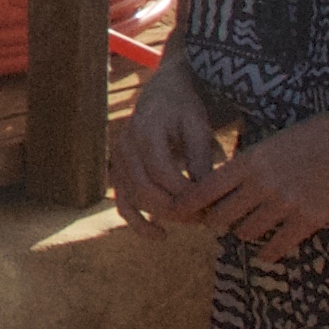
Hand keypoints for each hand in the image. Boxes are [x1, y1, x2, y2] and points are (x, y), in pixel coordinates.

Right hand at [107, 60, 224, 227]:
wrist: (161, 93)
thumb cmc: (183, 107)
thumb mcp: (197, 125)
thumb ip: (200, 157)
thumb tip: (207, 194)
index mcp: (144, 131)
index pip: (162, 173)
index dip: (186, 193)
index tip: (211, 202)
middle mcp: (125, 148)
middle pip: (146, 191)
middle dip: (178, 209)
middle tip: (207, 216)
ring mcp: (117, 163)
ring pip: (135, 201)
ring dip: (164, 216)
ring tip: (195, 221)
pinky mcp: (118, 174)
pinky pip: (123, 205)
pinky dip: (139, 223)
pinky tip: (162, 235)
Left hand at [171, 105, 328, 258]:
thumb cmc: (316, 135)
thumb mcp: (273, 142)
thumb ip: (250, 164)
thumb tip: (225, 185)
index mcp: (250, 161)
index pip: (205, 189)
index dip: (189, 205)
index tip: (181, 212)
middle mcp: (262, 184)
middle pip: (220, 216)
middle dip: (215, 222)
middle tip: (216, 223)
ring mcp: (285, 204)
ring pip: (246, 233)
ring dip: (243, 234)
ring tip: (246, 230)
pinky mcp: (308, 219)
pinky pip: (277, 245)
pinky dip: (268, 252)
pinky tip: (267, 252)